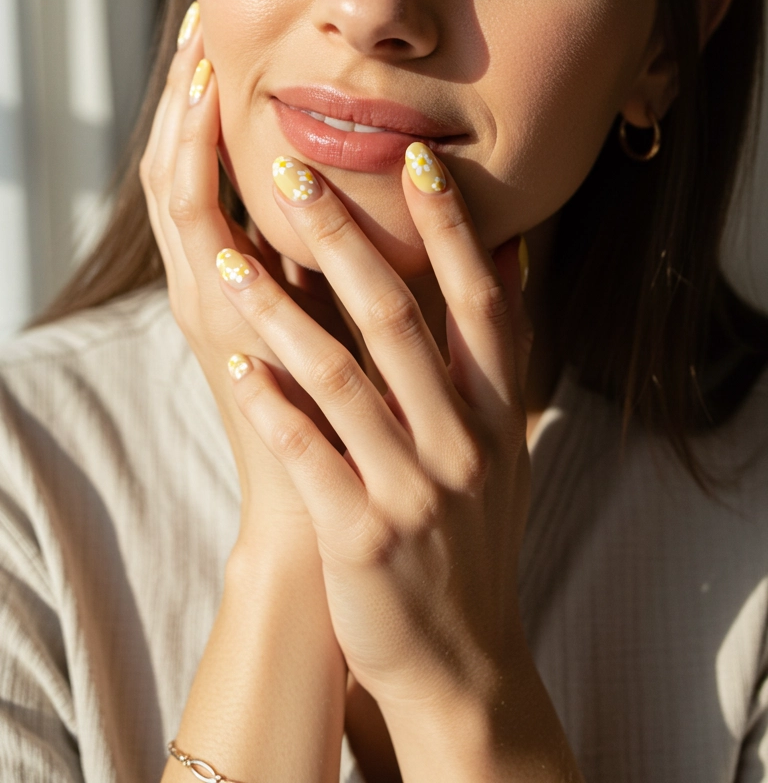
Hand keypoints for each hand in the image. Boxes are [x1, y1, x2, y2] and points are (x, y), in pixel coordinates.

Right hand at [138, 12, 348, 521]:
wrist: (333, 521)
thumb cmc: (360, 419)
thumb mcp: (360, 318)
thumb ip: (376, 255)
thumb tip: (428, 180)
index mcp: (245, 275)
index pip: (212, 169)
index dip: (213, 104)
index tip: (227, 36)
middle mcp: (212, 285)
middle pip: (178, 166)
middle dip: (185, 94)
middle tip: (196, 22)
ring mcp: (209, 309)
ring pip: (176, 195)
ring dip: (183, 122)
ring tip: (196, 55)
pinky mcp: (217, 335)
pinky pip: (195, 243)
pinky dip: (194, 181)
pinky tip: (202, 126)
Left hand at [218, 147, 542, 759]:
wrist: (464, 660)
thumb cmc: (474, 535)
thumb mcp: (504, 444)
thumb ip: (499, 353)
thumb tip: (509, 253)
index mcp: (497, 412)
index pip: (479, 299)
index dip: (450, 227)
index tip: (415, 156)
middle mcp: (463, 443)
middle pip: (399, 318)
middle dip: (343, 238)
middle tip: (293, 173)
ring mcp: (413, 490)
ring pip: (339, 376)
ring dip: (279, 310)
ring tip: (229, 257)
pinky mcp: (362, 536)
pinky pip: (306, 454)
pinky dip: (270, 405)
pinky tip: (234, 363)